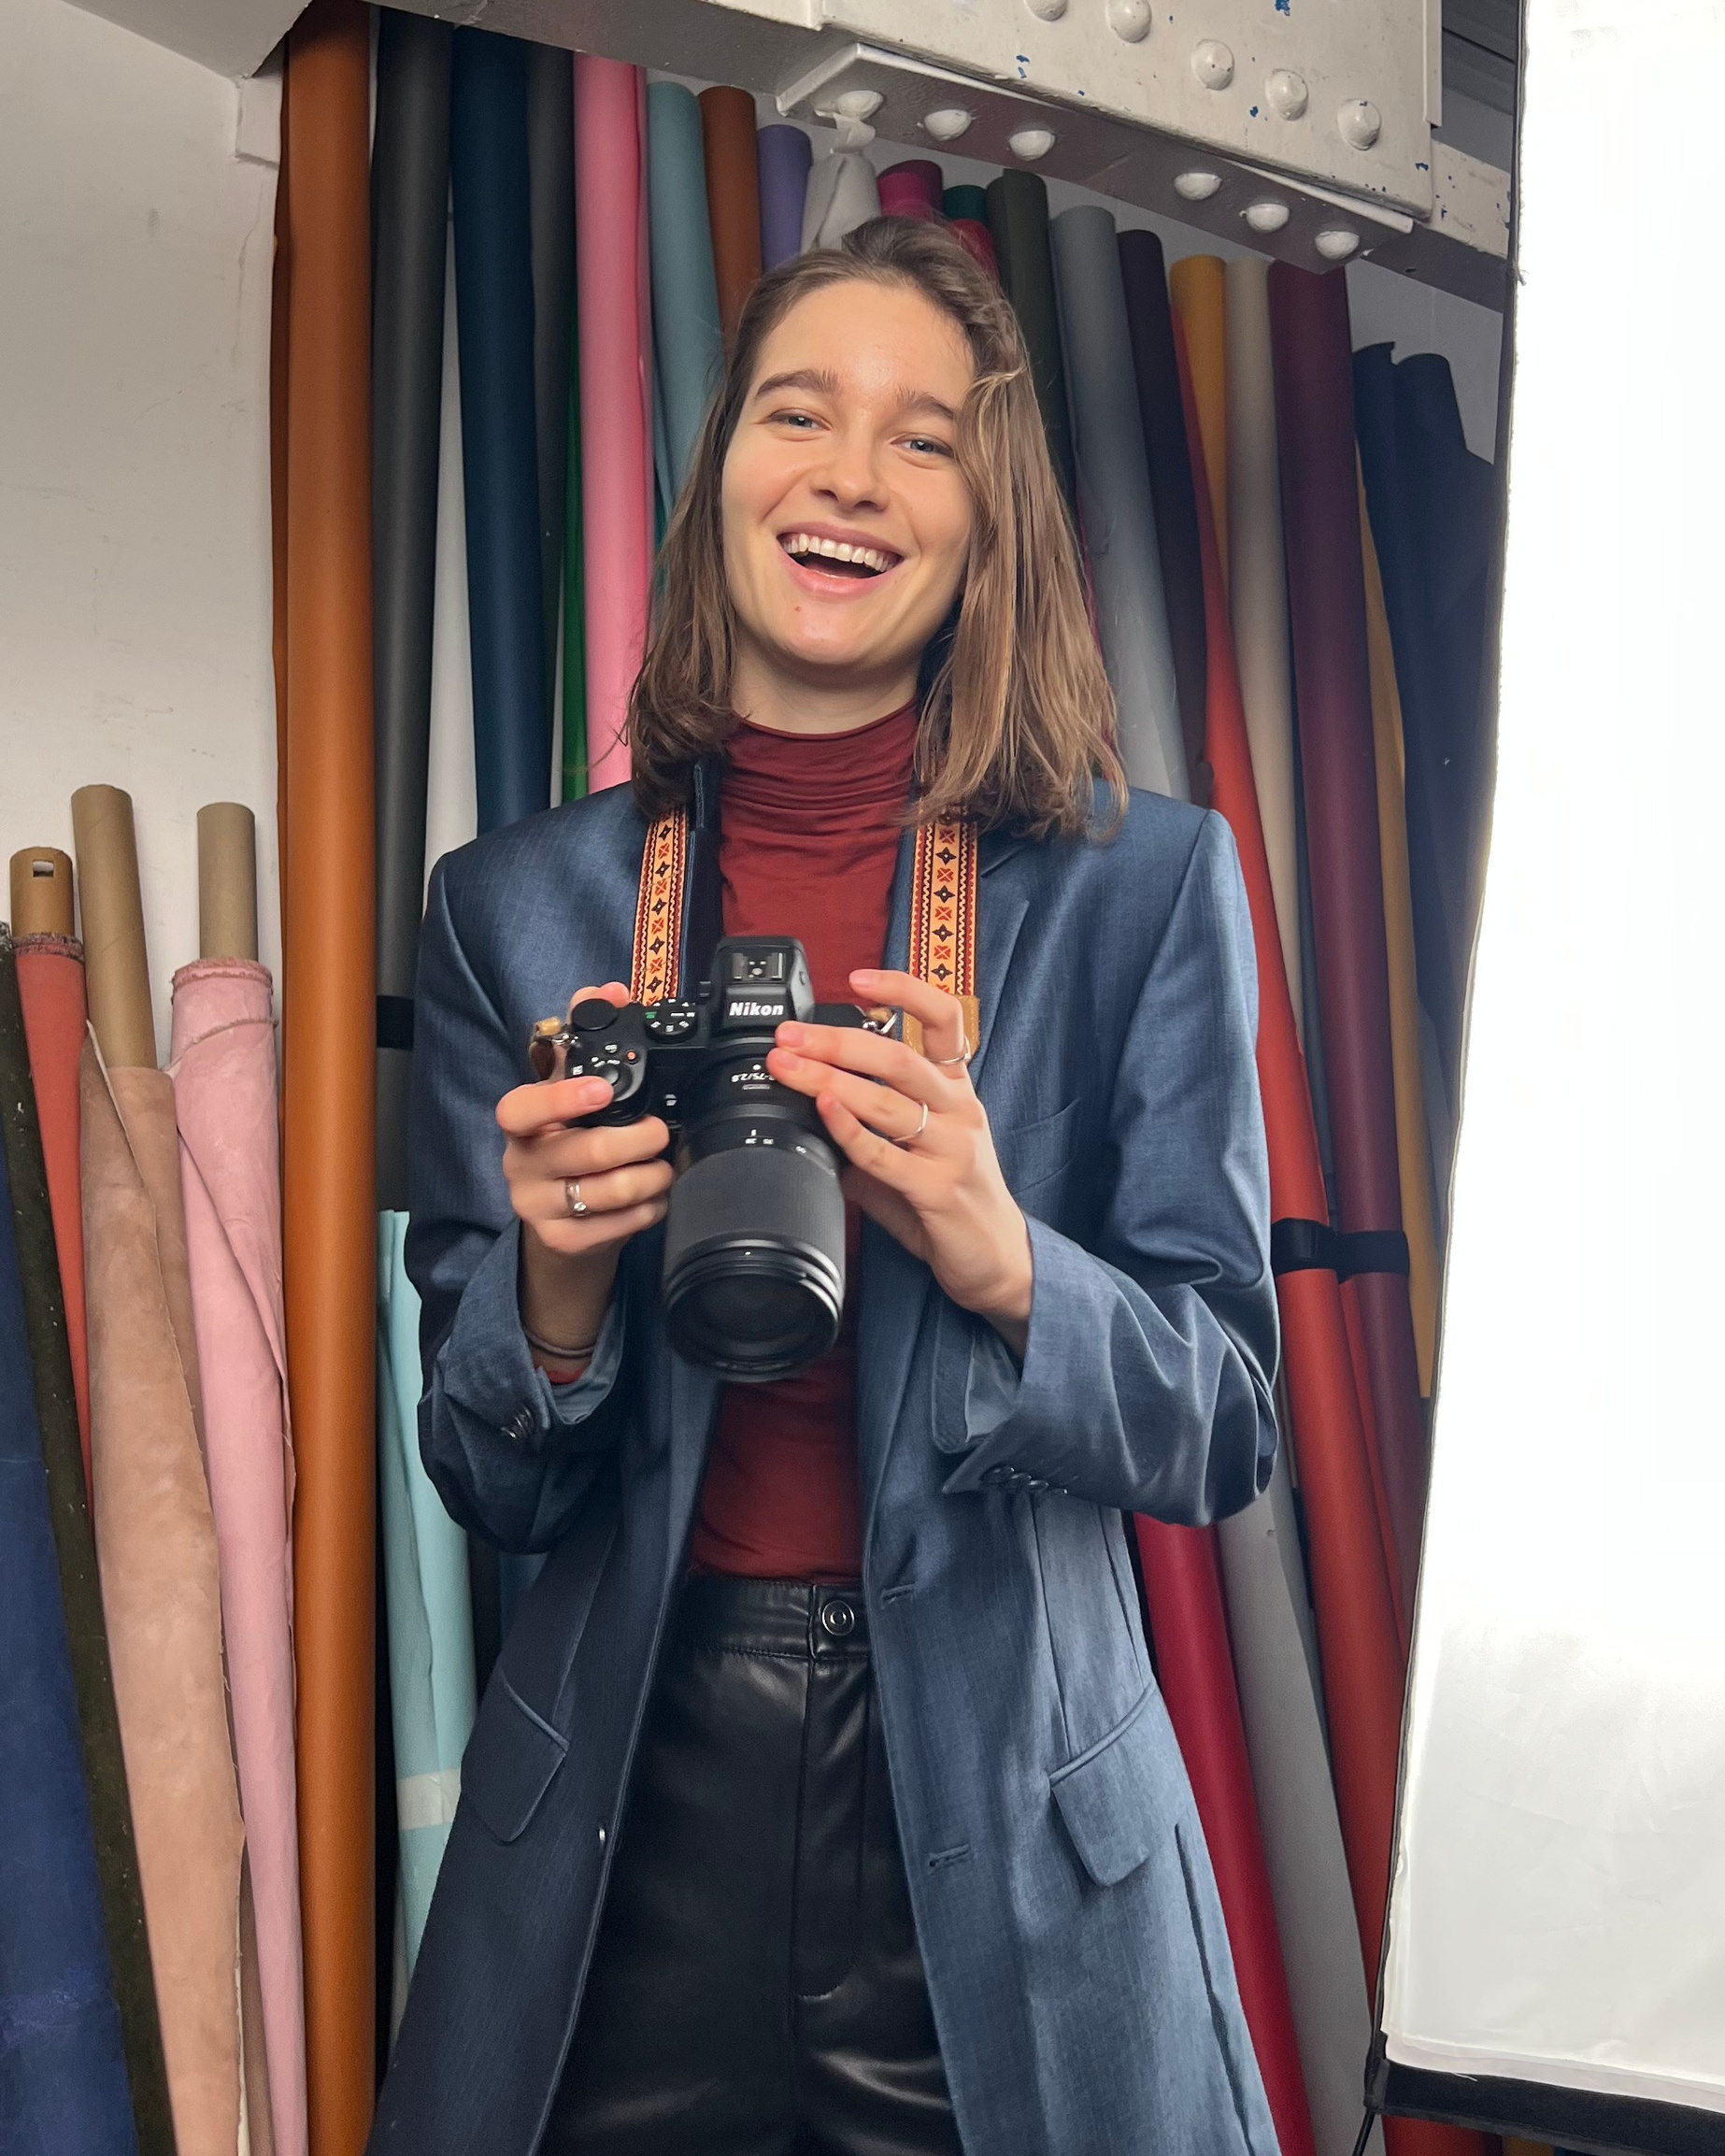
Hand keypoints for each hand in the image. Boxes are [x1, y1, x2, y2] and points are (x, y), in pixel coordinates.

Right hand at [497, 982, 672, 1361]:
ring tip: (666, 1166)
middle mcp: (522, 1165)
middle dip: (638, 1140)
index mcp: (522, 1124)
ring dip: (651, 1176)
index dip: (562, 1098)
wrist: (560, 1223)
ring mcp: (539, 1207)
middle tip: (660, 1132)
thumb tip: (609, 989)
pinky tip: (655, 1198)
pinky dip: (649, 1209)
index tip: (603, 1089)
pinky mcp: (564, 1242)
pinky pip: (620, 1225)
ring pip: (608, 1192)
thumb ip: (584, 1039)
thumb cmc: (569, 1146)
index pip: (522, 1109)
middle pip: (586, 1152)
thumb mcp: (568, 1095)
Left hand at [765, 968, 1033, 1356]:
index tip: (858, 978)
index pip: (943, 1020)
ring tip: (787, 1067)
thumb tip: (814, 1109)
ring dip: (829, 1079)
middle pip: (899, 1057)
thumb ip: (875, 1126)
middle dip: (837, 1041)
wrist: (998, 1260)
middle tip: (789, 1035)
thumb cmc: (954, 1200)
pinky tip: (824, 1109)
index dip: (904, 991)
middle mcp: (959, 1111)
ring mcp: (952, 1149)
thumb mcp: (919, 1150)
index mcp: (957, 1090)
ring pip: (887, 1100)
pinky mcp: (938, 1190)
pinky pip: (886, 1154)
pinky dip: (850, 1129)